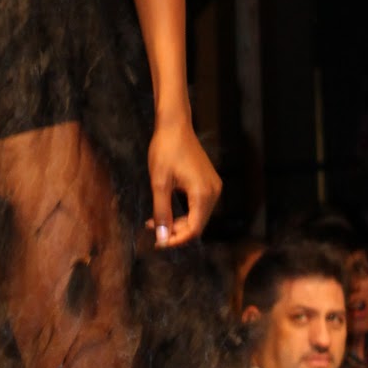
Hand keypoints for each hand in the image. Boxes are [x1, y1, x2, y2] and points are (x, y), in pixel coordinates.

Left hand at [147, 117, 221, 247]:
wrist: (174, 125)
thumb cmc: (166, 150)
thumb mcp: (159, 183)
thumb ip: (162, 212)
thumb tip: (162, 237)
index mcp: (203, 193)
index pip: (194, 229)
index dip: (176, 240)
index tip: (158, 242)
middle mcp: (213, 191)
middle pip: (197, 223)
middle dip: (176, 231)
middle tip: (154, 230)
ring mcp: (213, 185)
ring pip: (198, 215)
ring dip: (179, 222)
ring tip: (156, 221)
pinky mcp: (209, 181)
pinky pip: (198, 204)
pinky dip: (184, 210)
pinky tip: (168, 209)